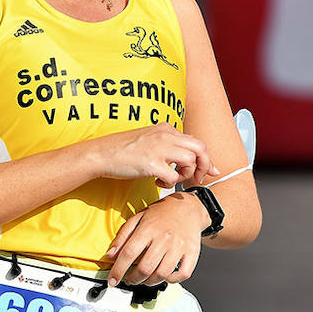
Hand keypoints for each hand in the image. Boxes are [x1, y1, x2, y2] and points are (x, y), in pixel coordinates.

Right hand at [89, 124, 218, 188]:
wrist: (101, 153)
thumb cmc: (122, 150)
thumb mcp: (148, 139)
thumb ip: (167, 143)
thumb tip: (187, 154)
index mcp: (166, 128)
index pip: (196, 141)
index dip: (206, 158)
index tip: (211, 171)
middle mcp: (165, 135)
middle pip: (200, 148)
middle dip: (205, 165)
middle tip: (198, 178)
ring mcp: (158, 148)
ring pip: (190, 160)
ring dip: (186, 174)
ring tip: (172, 178)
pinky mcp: (151, 163)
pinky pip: (173, 176)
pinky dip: (170, 183)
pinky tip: (158, 183)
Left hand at [104, 192, 209, 285]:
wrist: (188, 208)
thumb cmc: (161, 213)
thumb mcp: (137, 218)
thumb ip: (122, 237)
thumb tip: (110, 255)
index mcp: (148, 229)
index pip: (129, 254)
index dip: (118, 270)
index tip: (113, 280)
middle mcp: (164, 238)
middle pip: (145, 268)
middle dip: (133, 279)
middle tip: (129, 279)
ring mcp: (179, 247)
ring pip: (162, 274)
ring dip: (149, 282)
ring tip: (144, 279)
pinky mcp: (192, 253)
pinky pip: (182, 274)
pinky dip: (171, 280)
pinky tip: (164, 276)